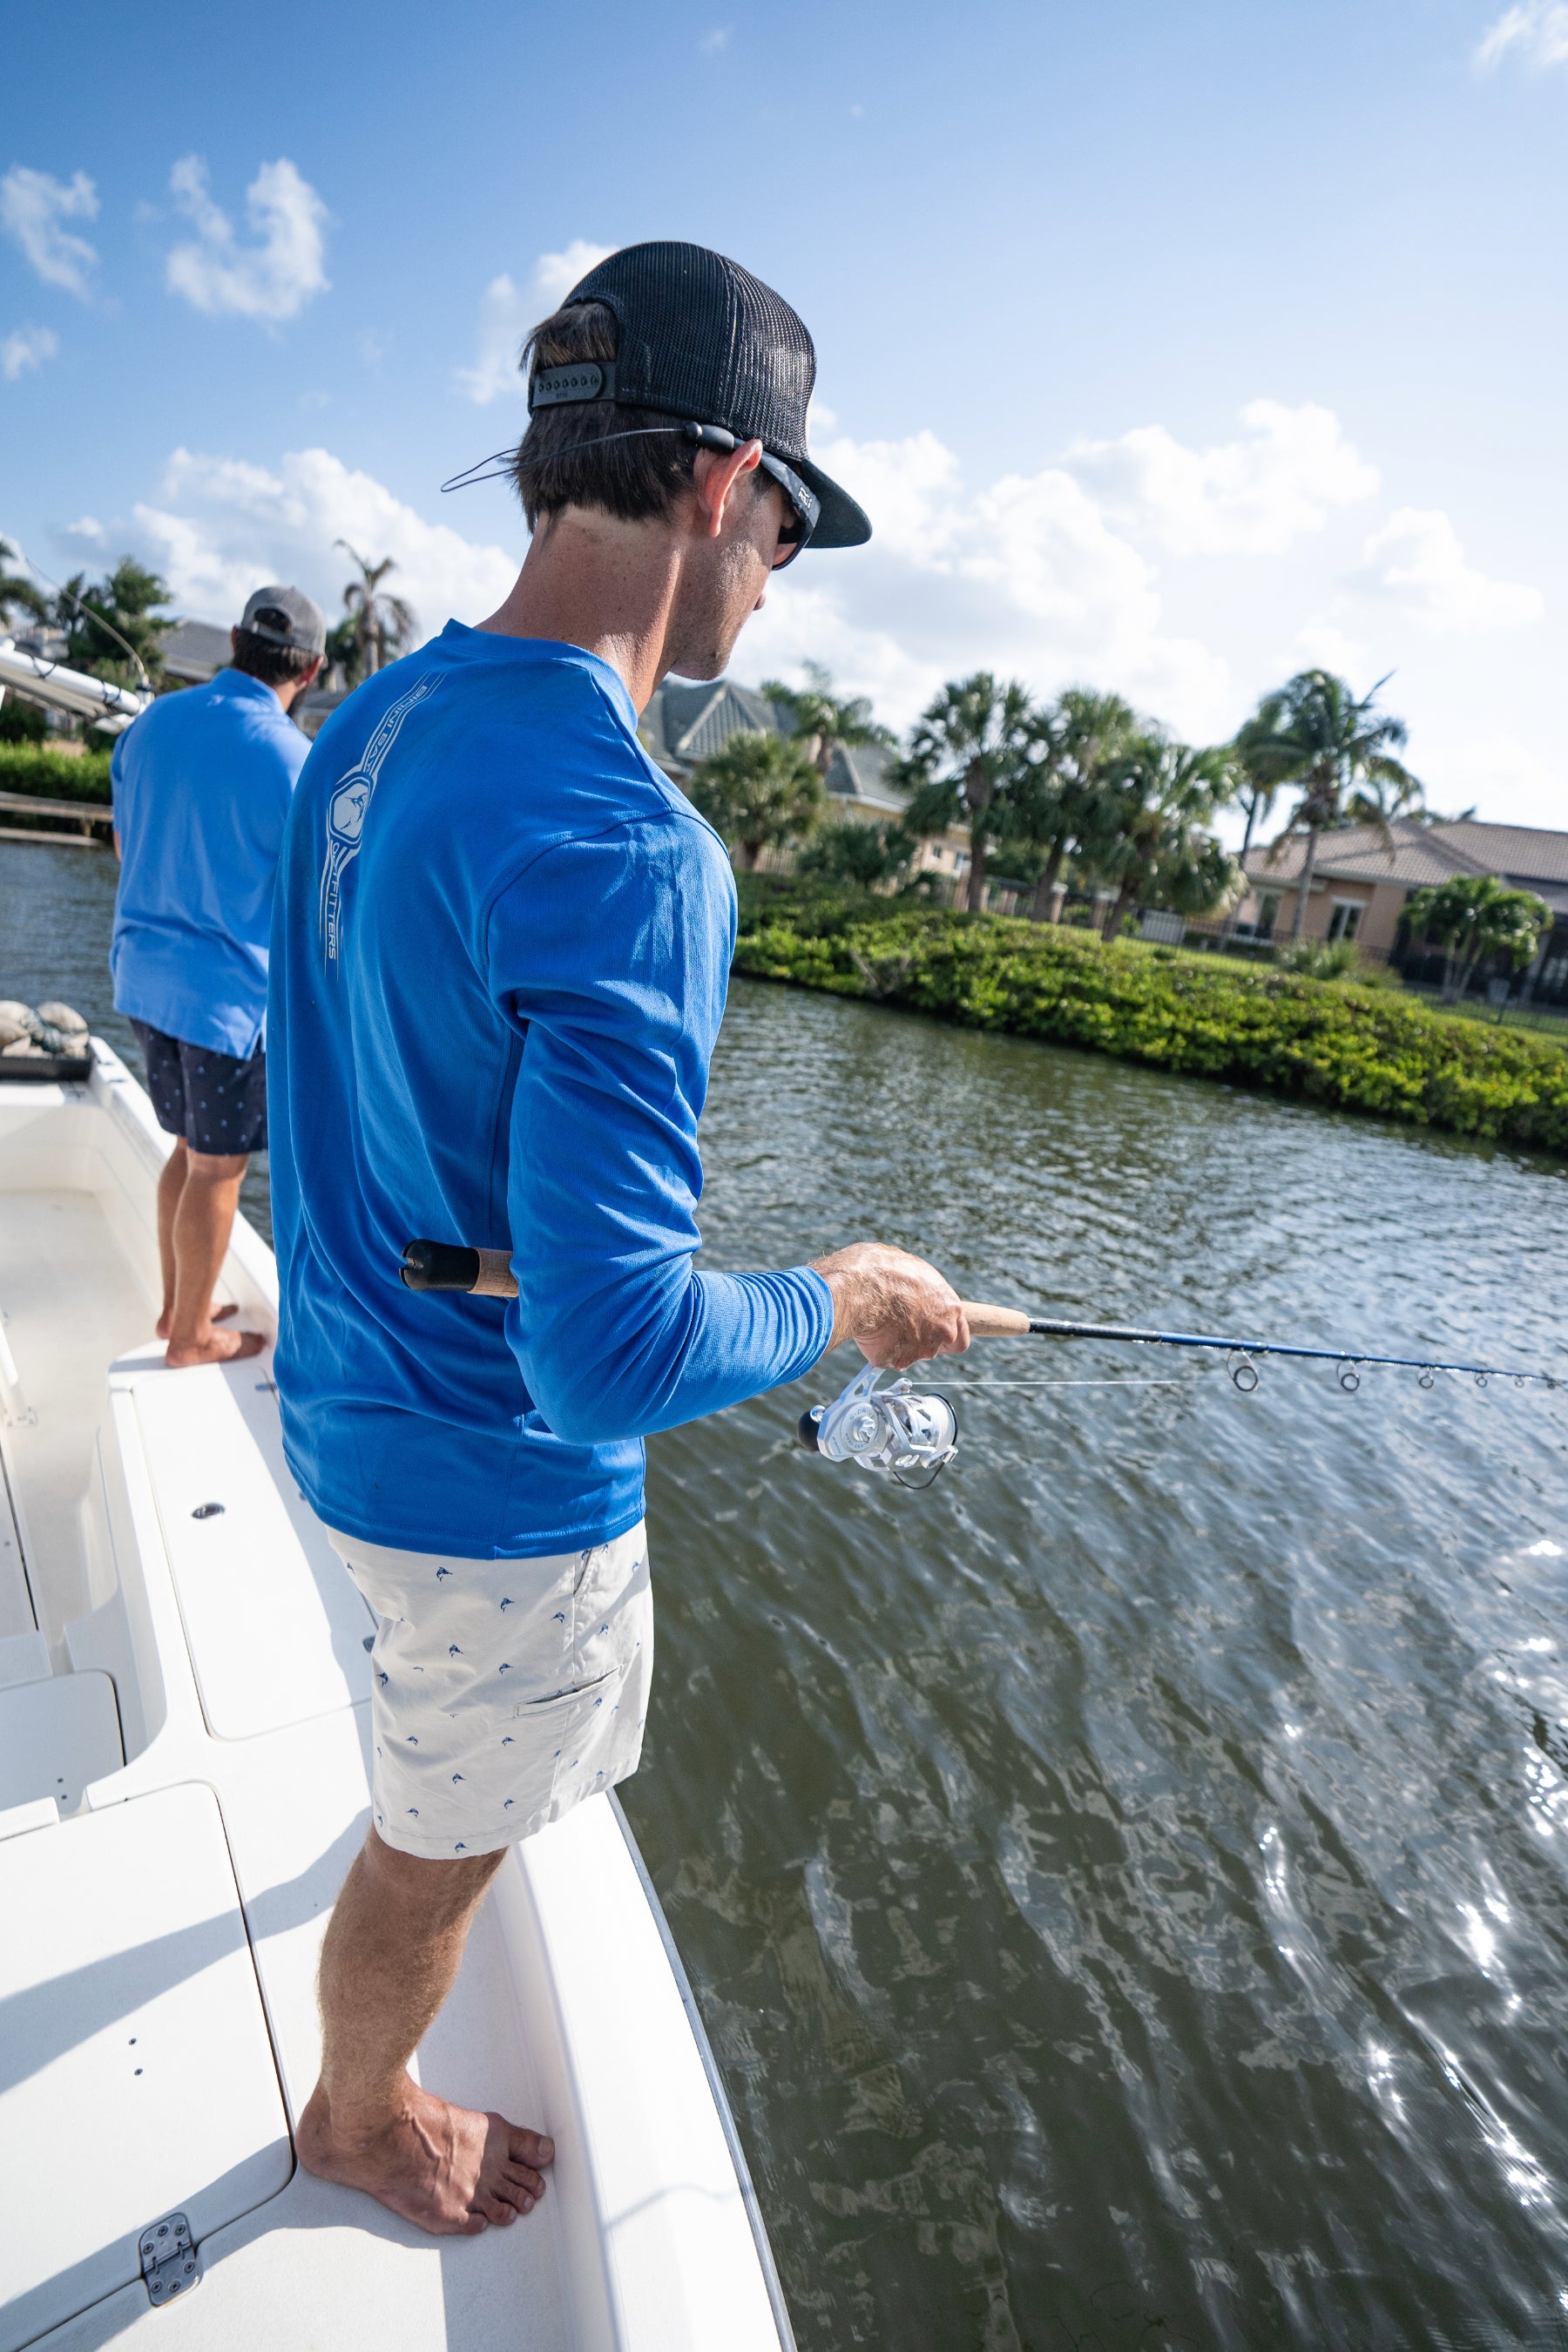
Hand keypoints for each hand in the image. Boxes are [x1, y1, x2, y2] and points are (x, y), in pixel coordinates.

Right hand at [809, 1242, 968, 1370]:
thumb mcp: (910, 1270)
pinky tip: (868, 1330)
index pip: (960, 1335)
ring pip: (909, 1354)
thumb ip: (920, 1291)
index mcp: (950, 1306)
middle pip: (935, 1347)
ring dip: (897, 1344)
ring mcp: (921, 1350)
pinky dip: (877, 1349)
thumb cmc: (882, 1270)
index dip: (945, 1336)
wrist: (858, 1287)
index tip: (933, 1333)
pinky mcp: (897, 1361)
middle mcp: (942, 1332)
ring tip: (877, 1321)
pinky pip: (886, 1358)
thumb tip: (913, 1293)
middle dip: (919, 1342)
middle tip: (898, 1327)